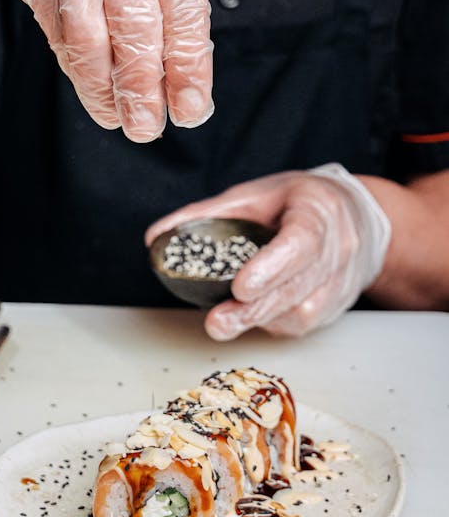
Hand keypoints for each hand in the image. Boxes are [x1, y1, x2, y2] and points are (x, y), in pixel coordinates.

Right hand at [0, 0, 212, 141]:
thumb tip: (185, 70)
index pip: (183, 5)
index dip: (188, 65)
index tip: (191, 107)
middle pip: (134, 25)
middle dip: (143, 86)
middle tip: (150, 126)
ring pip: (88, 34)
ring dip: (104, 87)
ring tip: (118, 119)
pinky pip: (56, 29)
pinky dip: (75, 67)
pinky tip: (90, 88)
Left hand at [144, 163, 390, 337]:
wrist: (360, 219)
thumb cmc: (299, 202)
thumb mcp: (257, 194)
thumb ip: (208, 214)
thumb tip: (156, 236)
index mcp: (320, 211)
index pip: (301, 242)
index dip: (272, 267)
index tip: (240, 287)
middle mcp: (339, 249)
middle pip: (297, 286)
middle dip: (254, 308)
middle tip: (217, 321)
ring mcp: (341, 281)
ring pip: (302, 311)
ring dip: (260, 320)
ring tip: (224, 322)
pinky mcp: (336, 306)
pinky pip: (303, 322)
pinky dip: (273, 322)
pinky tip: (250, 316)